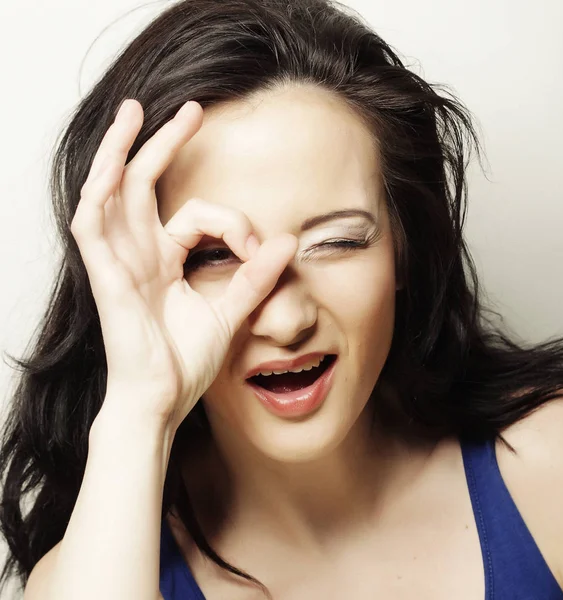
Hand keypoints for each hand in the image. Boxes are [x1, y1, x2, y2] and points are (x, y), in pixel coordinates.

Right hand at [71, 99, 297, 430]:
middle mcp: (139, 256)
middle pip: (144, 185)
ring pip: (110, 194)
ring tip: (135, 111)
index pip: (197, 218)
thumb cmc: (185, 364)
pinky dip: (99, 195)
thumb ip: (256, 278)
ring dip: (120, 152)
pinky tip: (111, 165)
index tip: (261, 250)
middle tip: (191, 110)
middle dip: (163, 144)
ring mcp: (119, 265)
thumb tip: (290, 242)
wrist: (160, 403)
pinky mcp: (107, 280)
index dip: (234, 225)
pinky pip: (92, 229)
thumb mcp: (230, 313)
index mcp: (164, 263)